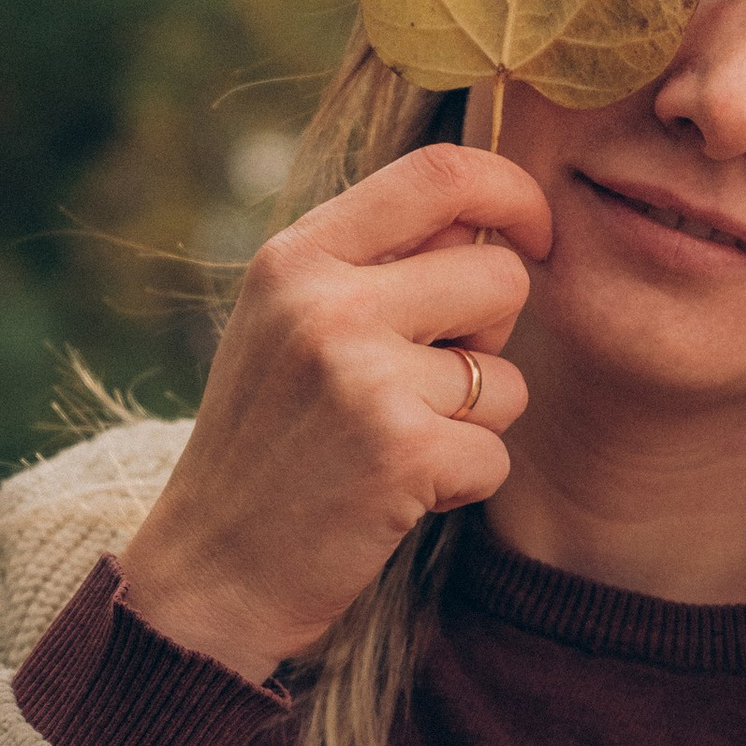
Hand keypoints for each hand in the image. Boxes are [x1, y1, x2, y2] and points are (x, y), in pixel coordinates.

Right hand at [114, 143, 552, 681]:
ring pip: (506, 375)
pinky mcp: (400, 451)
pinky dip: (463, 483)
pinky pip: (497, 452)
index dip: (513, 192)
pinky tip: (397, 494)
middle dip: (492, 335)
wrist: (211, 571)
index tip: (535, 233)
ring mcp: (361, 376)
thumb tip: (495, 220)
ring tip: (396, 444)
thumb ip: (377, 265)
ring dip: (475, 422)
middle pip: (499, 275)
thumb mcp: (291, 326)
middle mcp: (325, 303)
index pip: (439, 174)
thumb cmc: (269, 445)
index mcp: (297, 257)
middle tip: (426, 383)